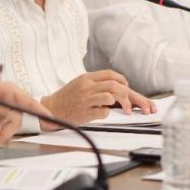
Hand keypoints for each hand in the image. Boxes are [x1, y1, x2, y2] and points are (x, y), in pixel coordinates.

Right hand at [39, 70, 155, 127]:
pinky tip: (105, 114)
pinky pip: (103, 112)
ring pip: (111, 96)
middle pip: (114, 85)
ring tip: (126, 111)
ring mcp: (85, 99)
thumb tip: (120, 90)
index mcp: (87, 78)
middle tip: (138, 105)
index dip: (123, 81)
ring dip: (122, 104)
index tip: (129, 89)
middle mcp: (87, 86)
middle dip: (130, 95)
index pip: (110, 74)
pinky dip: (107, 113)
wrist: (51, 109)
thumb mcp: (80, 84)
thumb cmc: (68, 98)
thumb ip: (98, 85)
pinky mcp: (84, 112)